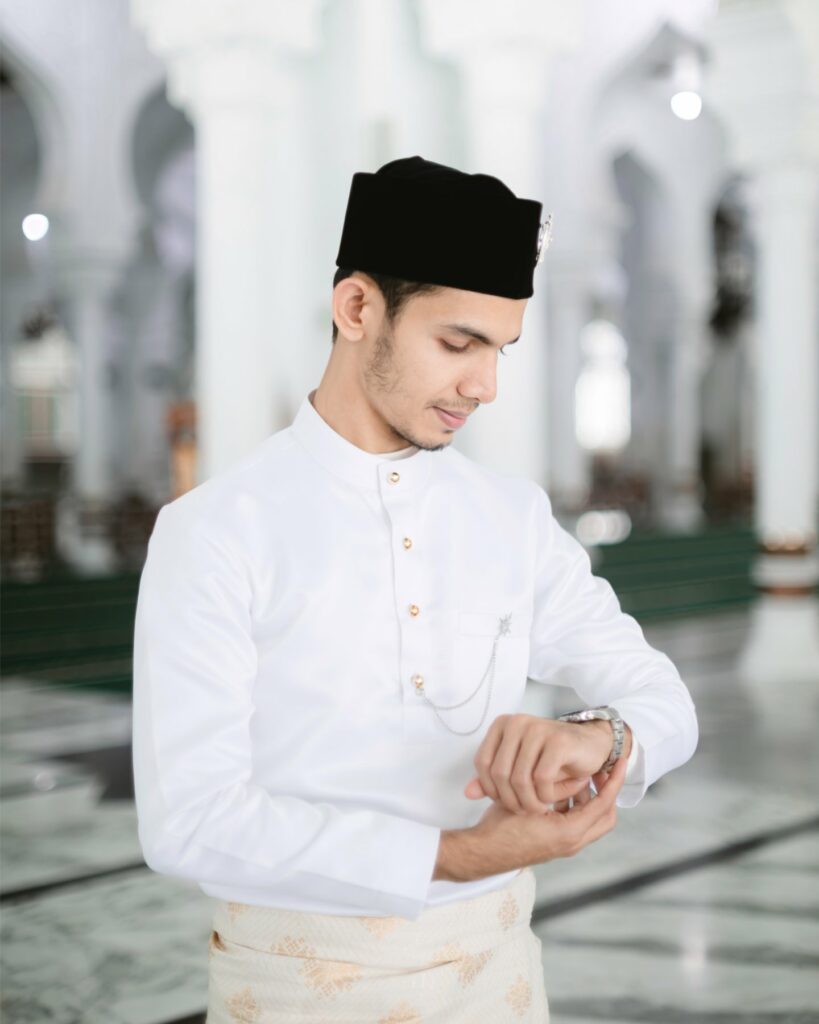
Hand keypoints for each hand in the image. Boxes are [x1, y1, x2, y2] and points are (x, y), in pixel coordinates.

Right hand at [454, 753, 627, 880]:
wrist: (482, 853)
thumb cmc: (501, 829)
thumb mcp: (528, 803)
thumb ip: (555, 791)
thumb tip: (579, 778)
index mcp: (568, 834)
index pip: (604, 805)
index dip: (613, 783)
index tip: (620, 764)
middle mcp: (571, 843)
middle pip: (604, 817)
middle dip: (606, 793)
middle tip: (599, 772)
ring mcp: (564, 845)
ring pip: (591, 820)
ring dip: (589, 799)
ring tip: (580, 778)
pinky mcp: (554, 843)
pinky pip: (575, 822)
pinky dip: (574, 806)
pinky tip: (559, 790)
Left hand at [463, 713, 614, 814]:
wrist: (590, 745)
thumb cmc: (551, 759)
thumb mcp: (519, 767)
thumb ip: (493, 778)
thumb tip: (467, 793)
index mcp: (503, 725)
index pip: (482, 762)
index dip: (490, 788)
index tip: (505, 801)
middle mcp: (517, 722)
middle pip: (500, 773)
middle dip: (511, 800)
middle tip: (524, 810)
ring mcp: (538, 729)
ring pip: (520, 779)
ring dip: (529, 802)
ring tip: (538, 808)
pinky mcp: (558, 742)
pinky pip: (542, 779)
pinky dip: (545, 796)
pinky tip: (551, 799)